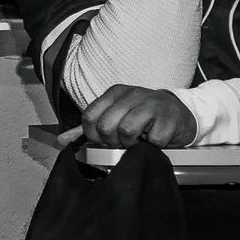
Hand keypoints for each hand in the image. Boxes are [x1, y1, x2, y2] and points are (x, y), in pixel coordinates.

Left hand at [80, 85, 197, 149]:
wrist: (178, 113)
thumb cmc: (143, 117)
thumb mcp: (115, 116)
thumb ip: (89, 128)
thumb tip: (61, 141)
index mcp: (115, 93)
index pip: (89, 117)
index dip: (93, 136)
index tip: (104, 140)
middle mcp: (132, 94)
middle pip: (106, 126)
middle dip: (112, 142)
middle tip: (124, 142)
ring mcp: (152, 104)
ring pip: (127, 131)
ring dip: (132, 144)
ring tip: (139, 141)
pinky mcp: (169, 117)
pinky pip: (153, 140)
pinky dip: (153, 146)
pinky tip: (155, 139)